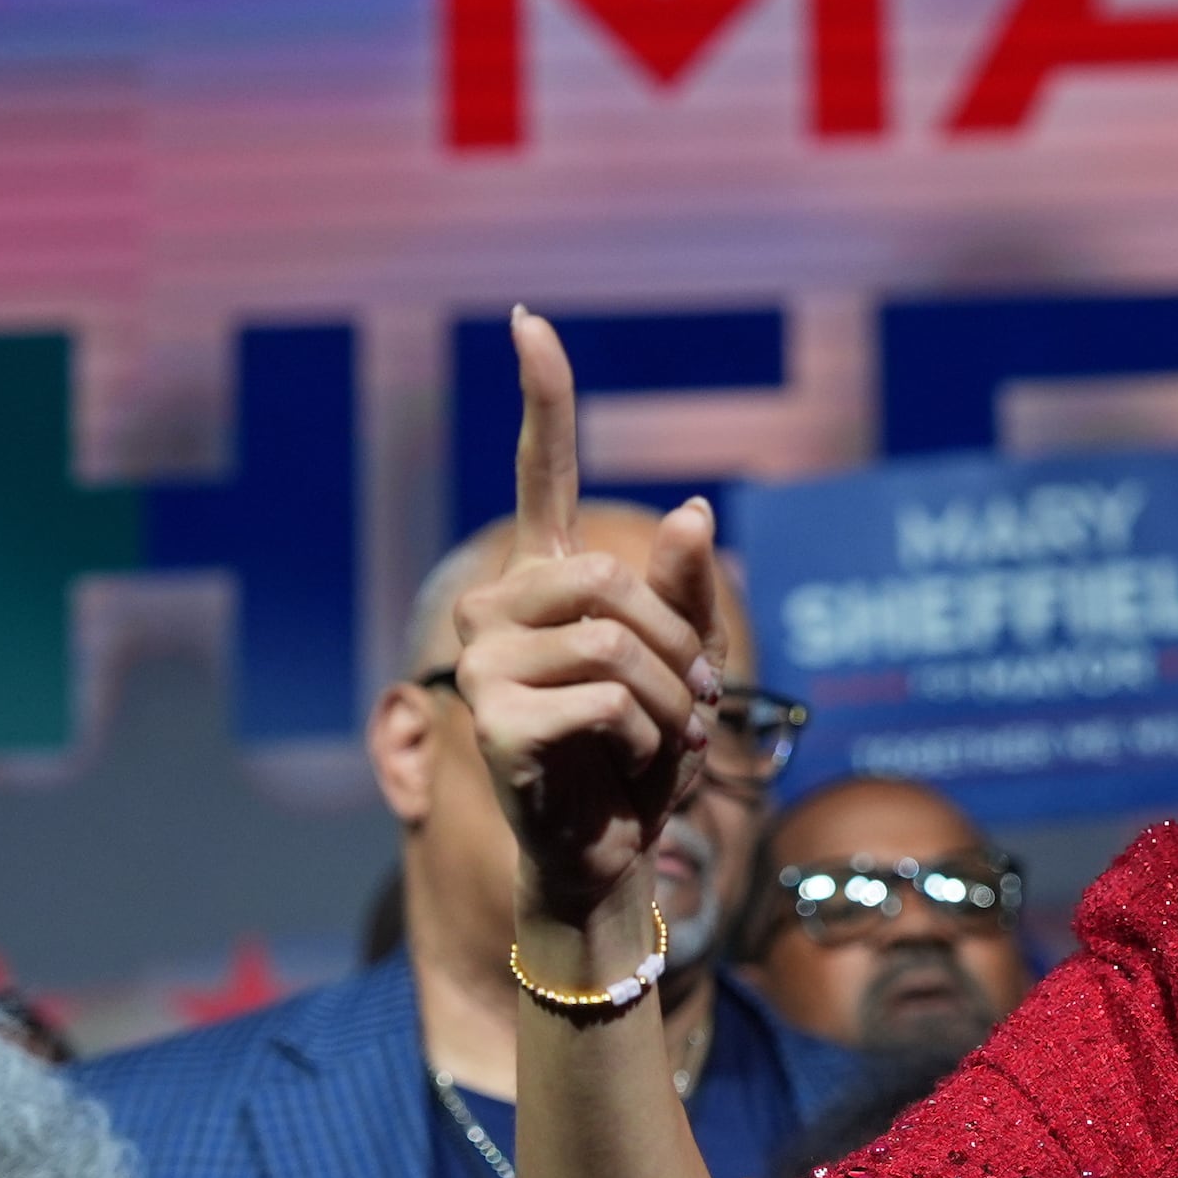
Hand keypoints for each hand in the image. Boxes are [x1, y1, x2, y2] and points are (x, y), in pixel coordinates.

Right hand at [455, 309, 726, 921]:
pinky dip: (645, 739)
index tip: (531, 323)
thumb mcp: (686, 669)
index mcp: (549, 583)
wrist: (606, 854)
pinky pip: (606, 700)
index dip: (543, 401)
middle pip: (610, 577)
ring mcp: (484, 662)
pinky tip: (622, 767)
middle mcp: (500, 608)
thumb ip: (688, 596)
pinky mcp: (492, 720)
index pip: (541, 474)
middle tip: (692, 704)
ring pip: (612, 638)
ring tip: (661, 741)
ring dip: (671, 699)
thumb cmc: (639, 758)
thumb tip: (692, 509)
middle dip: (677, 643)